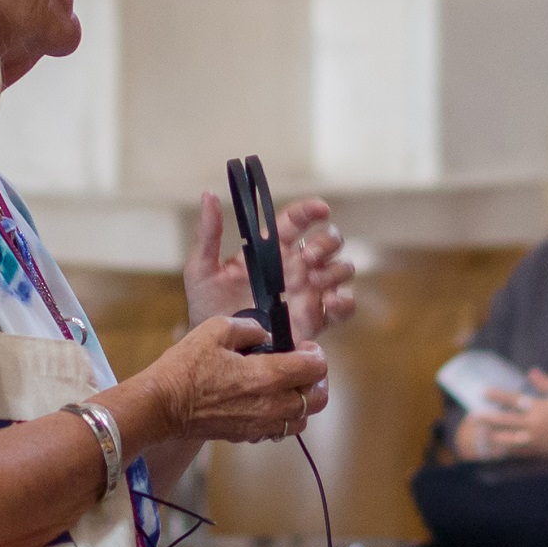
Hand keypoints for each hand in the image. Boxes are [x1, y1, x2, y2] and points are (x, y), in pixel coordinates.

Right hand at [143, 314, 330, 444]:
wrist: (162, 405)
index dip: (316, 354)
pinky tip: (267, 403)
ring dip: (302, 402)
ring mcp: (260, 424)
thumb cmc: (186, 367)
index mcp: (267, 376)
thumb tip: (266, 335)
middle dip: (318, 381)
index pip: (314, 368)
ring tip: (288, 387)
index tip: (305, 347)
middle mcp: (270, 404)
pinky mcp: (247, 436)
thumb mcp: (216, 330)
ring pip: (302, 420)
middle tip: (304, 368)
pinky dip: (283, 418)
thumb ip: (250, 329)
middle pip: (317, 400)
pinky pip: (279, 431)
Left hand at [182, 191, 358, 336]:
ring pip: (341, 269)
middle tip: (307, 256)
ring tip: (314, 281)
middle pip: (328, 242)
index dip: (311, 211)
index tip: (320, 209)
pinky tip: (330, 303)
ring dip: (335, 269)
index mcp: (272, 250)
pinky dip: (345, 302)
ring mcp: (309, 293)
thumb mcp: (202, 270)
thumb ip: (208, 235)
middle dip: (325, 243)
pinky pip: (344, 308)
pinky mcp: (316, 320)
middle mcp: (296, 267)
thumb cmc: (208, 308)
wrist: (219, 351)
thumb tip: (208, 195)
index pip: (297, 221)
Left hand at [464, 370, 547, 458]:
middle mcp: (534, 425)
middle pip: (506, 421)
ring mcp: (535, 440)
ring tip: (481, 432)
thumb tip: (530, 371)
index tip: (484, 392)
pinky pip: (518, 451)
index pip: (514, 400)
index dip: (498, 395)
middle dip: (488, 418)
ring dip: (494, 435)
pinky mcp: (538, 450)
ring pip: (509, 439)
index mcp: (539, 409)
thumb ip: (545, 382)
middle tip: (473, 415)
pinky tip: (496, 448)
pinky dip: (506, 449)